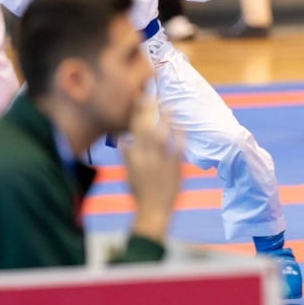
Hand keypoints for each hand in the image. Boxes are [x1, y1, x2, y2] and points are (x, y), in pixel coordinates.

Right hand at [121, 90, 181, 244]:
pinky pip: (177, 147)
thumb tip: (122, 139)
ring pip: (161, 134)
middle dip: (148, 109)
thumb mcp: (128, 173)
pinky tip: (181, 126)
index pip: (132, 129)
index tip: (139, 97)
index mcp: (133, 156)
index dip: (136, 112)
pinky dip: (179, 135)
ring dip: (164, 118)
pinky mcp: (175, 166)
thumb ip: (127, 155)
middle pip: (145, 127)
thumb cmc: (139, 192)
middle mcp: (145, 156)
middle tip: (152, 94)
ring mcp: (160, 161)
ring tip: (168, 106)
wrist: (153, 210)